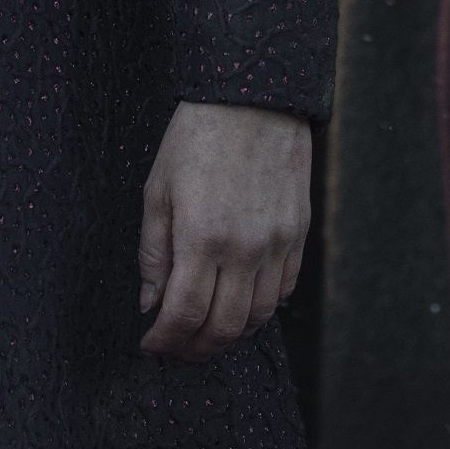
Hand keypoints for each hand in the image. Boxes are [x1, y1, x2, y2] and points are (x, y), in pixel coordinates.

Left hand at [138, 99, 310, 359]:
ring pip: (257, 317)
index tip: (151, 345)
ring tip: (204, 332)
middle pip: (224, 327)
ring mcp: (278, 244)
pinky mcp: (299, 234)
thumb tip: (150, 303)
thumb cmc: (197, 138)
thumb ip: (153, 252)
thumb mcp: (158, 190)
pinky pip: (284, 290)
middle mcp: (245, 248)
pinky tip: (239, 303)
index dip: (165, 340)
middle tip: (176, 349)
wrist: (254, 99)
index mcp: (202, 237)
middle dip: (195, 349)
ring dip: (229, 335)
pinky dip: (260, 309)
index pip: (184, 314)